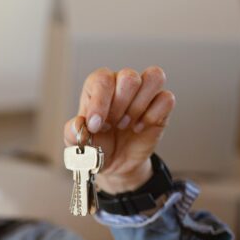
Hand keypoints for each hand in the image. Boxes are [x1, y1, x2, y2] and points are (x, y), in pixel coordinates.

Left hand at [62, 66, 175, 193]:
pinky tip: (140, 128)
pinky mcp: (160, 106)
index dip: (100, 102)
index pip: (103, 79)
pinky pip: (166, 98)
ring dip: (139, 106)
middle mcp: (121, 84)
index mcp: (98, 87)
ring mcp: (143, 93)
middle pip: (129, 76)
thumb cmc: (96, 146)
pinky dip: (153, 115)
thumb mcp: (77, 143)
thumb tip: (78, 124)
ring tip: (126, 124)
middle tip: (112, 125)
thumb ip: (72, 132)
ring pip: (154, 77)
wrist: (115, 163)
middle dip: (120, 106)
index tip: (96, 125)